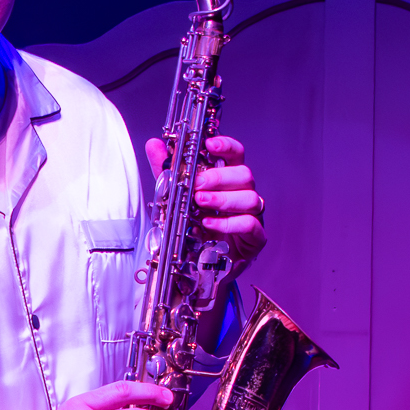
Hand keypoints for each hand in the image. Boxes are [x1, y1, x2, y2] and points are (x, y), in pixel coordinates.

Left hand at [146, 132, 266, 270]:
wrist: (201, 265)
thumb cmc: (195, 227)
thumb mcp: (176, 196)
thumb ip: (167, 171)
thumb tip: (154, 145)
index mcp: (228, 179)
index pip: (236, 154)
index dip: (226, 146)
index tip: (210, 144)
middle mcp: (243, 193)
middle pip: (244, 175)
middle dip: (219, 177)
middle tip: (197, 184)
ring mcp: (252, 215)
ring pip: (250, 198)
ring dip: (223, 199)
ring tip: (200, 203)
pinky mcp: (255, 238)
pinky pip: (250, 225)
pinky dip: (228, 223)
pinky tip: (210, 224)